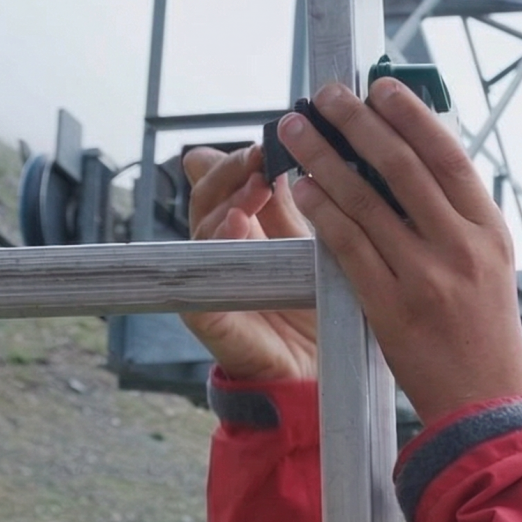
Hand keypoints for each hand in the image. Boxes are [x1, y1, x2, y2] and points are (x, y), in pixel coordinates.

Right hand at [180, 146, 318, 381]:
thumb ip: (295, 208)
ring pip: (200, 227)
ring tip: (254, 188)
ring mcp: (209, 280)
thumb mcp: (312, 250)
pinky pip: (198, 274)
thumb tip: (296, 155)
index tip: (266, 145)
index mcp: (243, 230)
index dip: (237, 161)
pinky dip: (215, 246)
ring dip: (227, 201)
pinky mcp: (206, 313)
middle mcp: (220, 251)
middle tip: (260, 160)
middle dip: (232, 172)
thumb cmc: (321, 313)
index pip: (224, 182)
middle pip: (207, 196)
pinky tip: (236, 226)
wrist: (323, 375)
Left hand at [277, 79, 521, 422]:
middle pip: (403, 168)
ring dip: (324, 159)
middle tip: (327, 97)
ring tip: (296, 133)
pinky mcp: (391, 309)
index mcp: (491, 234)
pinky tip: (302, 189)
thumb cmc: (486, 338)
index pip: (449, 158)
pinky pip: (348, 247)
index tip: (381, 89)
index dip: (412, 117)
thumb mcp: (490, 269)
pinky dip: (322, 212)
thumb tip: (411, 166)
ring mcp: (427, 279)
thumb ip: (459, 222)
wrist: (488, 407)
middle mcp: (462, 250)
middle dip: (358, 124)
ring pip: (367, 202)